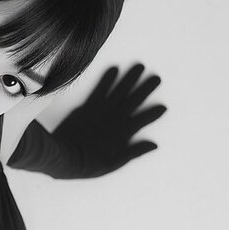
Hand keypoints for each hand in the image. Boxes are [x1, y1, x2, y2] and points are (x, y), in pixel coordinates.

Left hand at [50, 63, 166, 178]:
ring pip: (120, 90)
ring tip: (139, 66)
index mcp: (124, 133)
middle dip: (146, 88)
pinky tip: (114, 68)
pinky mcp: (88, 105)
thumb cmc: (89, 163)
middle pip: (135, 100)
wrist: (65, 156)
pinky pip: (100, 88)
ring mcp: (102, 110)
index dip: (154, 113)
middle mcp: (116, 118)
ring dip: (130, 77)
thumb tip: (154, 145)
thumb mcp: (115, 163)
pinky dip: (107, 78)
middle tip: (156, 77)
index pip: (144, 119)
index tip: (164, 107)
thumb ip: (135, 152)